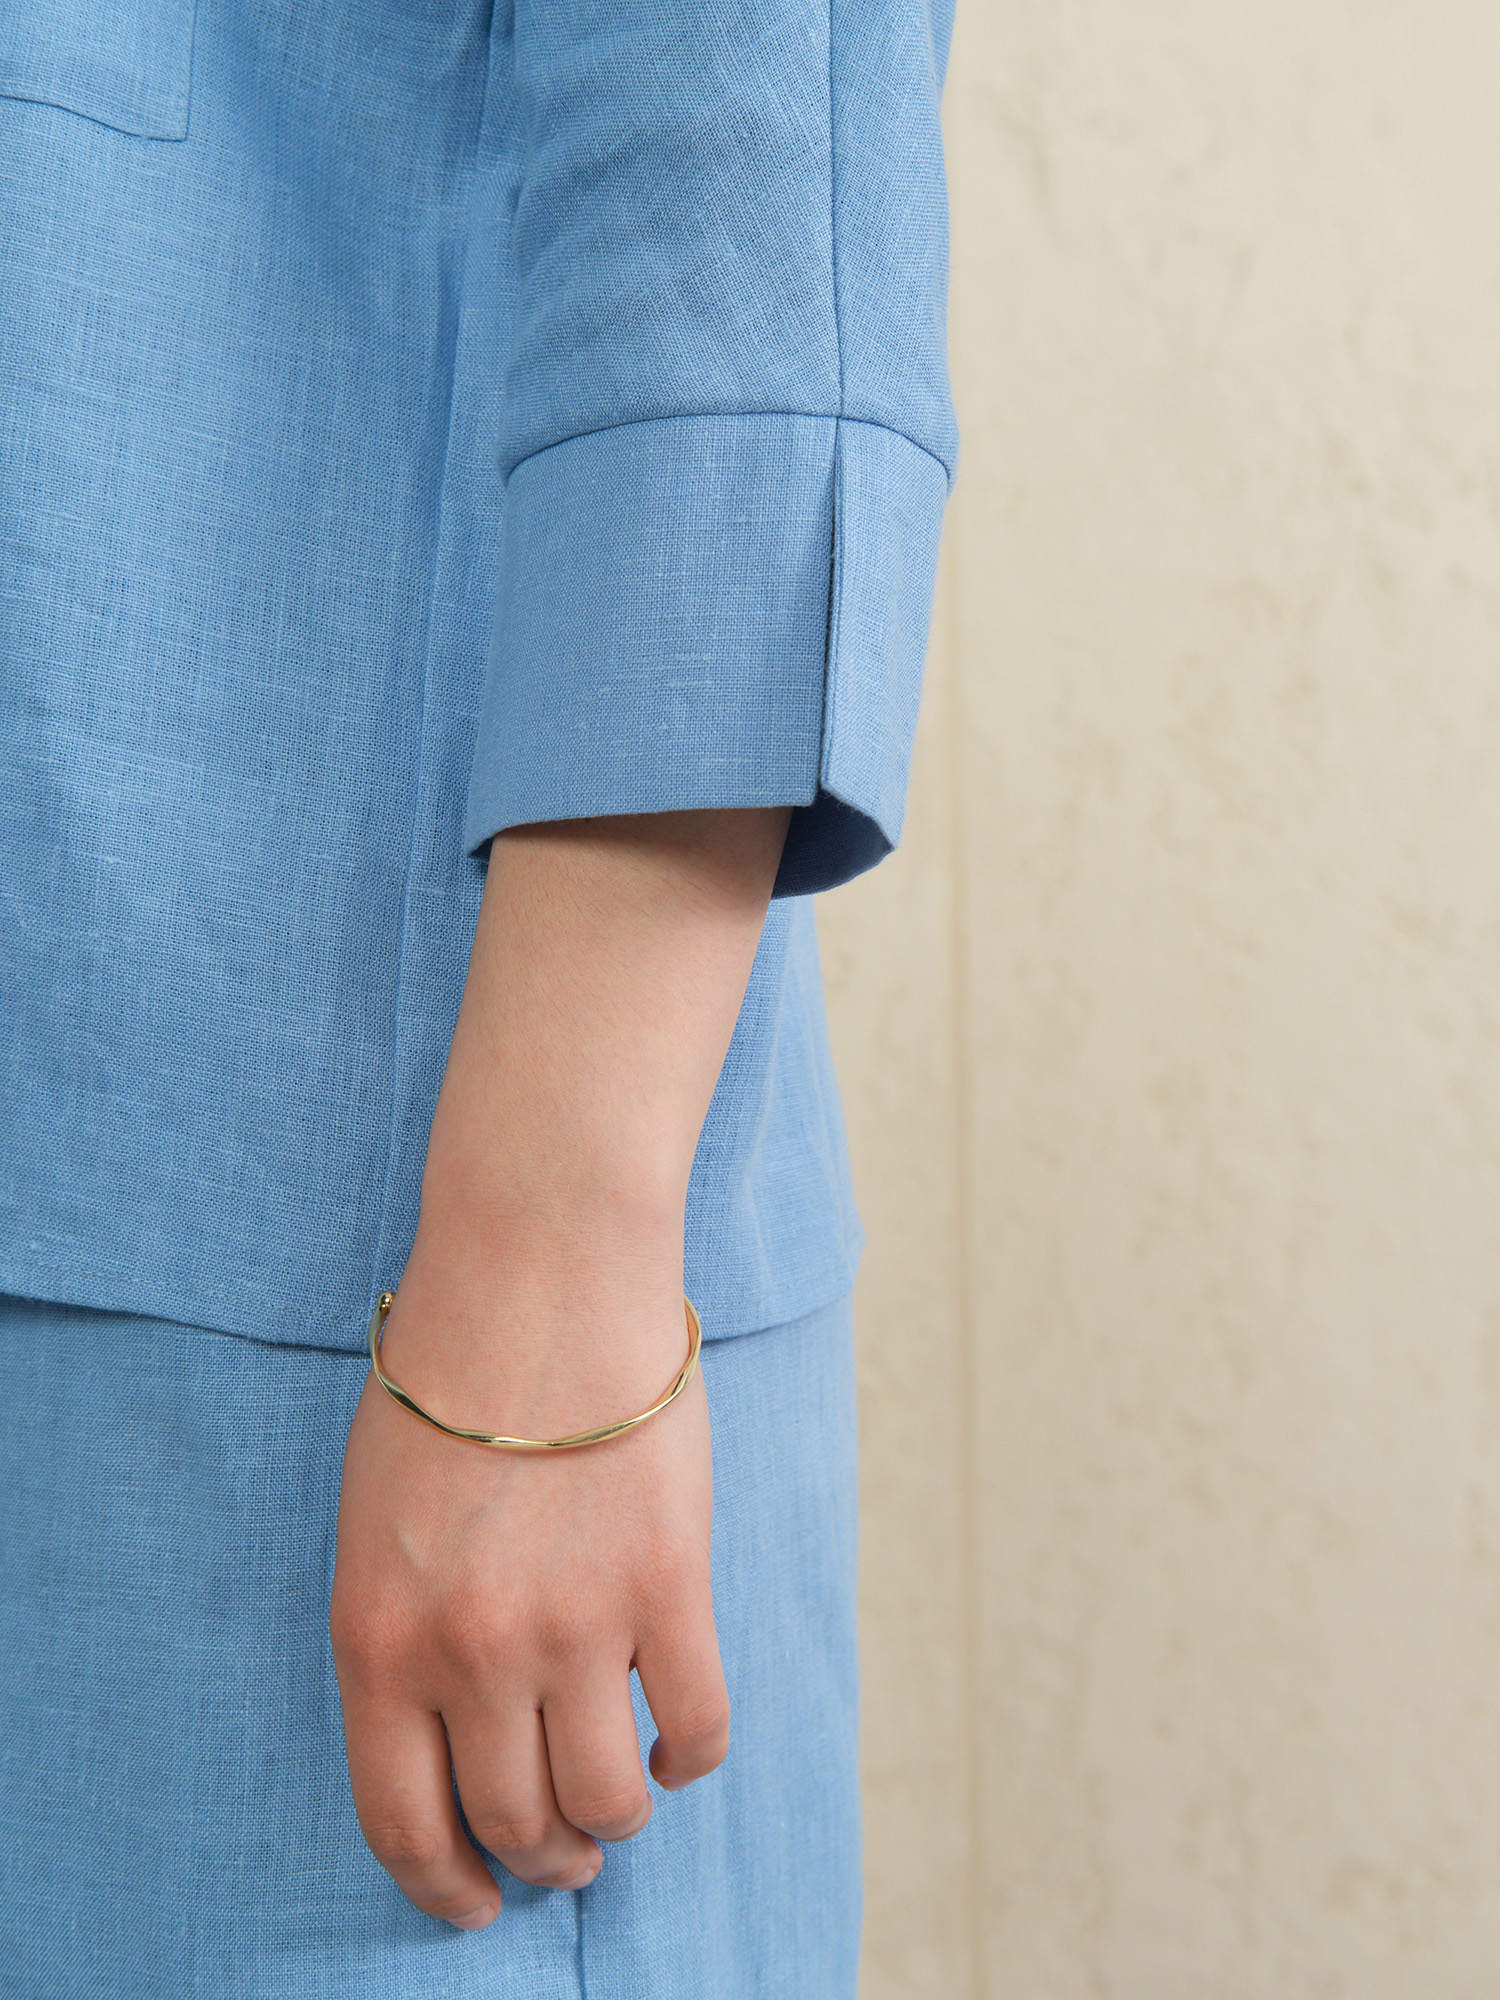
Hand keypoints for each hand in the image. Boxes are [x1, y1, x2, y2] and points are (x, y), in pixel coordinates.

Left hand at [329, 807, 788, 1925]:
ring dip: (616, 1819)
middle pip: (513, 1820)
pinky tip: (680, 1742)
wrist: (537, 1273)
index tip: (476, 1901)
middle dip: (541, 1856)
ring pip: (606, 1797)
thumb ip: (402, 1633)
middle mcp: (469, 1653)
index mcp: (377, 1637)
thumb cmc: (449, 1378)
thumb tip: (452, 1729)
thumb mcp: (375, 1521)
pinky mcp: (669, 1588)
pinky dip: (692, 1756)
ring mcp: (574, 1627)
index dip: (444, 1886)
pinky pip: (696, 1726)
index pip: (403, 1821)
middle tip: (563, 1851)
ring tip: (621, 1801)